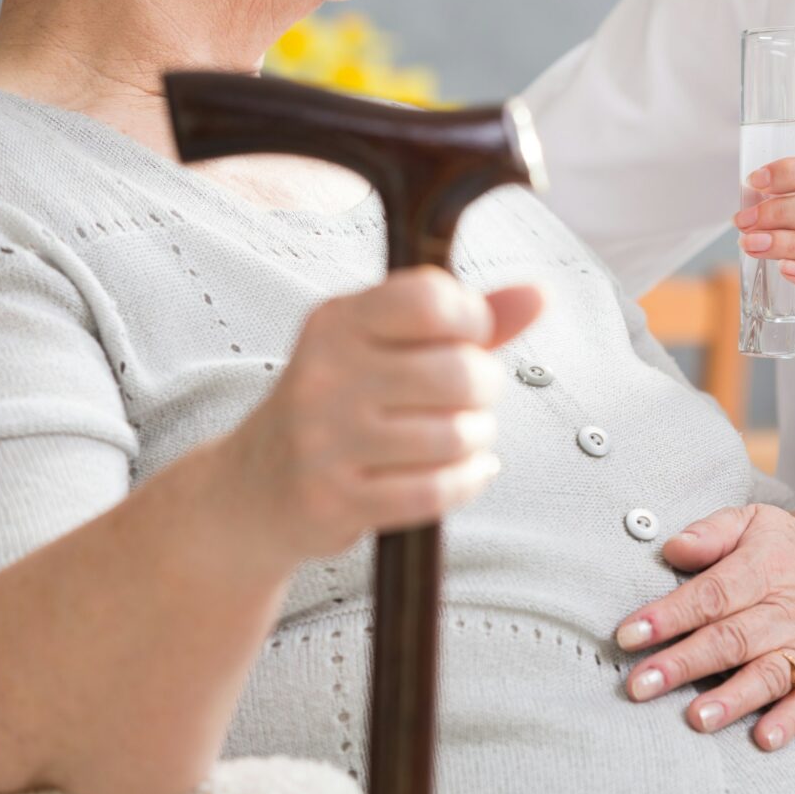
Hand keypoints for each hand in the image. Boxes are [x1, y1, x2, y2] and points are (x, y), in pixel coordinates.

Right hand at [217, 265, 544, 565]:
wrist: (257, 485)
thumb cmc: (338, 405)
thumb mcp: (386, 345)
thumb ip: (464, 319)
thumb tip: (537, 295)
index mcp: (339, 321)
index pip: (430, 299)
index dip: (471, 320)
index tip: (469, 338)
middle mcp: (326, 373)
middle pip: (458, 372)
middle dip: (483, 389)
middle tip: (468, 398)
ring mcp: (325, 438)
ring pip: (455, 435)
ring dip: (476, 439)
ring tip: (458, 436)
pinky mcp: (334, 497)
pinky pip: (437, 490)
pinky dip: (467, 481)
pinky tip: (464, 471)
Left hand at [614, 504, 794, 751]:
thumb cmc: (787, 546)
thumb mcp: (752, 521)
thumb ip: (711, 532)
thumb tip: (671, 547)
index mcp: (763, 567)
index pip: (711, 594)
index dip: (669, 615)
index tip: (628, 635)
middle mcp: (785, 609)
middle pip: (731, 640)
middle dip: (683, 664)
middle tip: (639, 685)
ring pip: (767, 675)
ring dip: (732, 699)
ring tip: (695, 719)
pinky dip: (789, 722)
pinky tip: (762, 739)